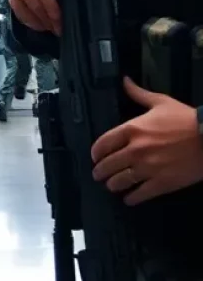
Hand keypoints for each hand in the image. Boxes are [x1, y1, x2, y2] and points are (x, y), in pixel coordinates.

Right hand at [8, 0, 60, 34]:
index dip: (50, 4)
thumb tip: (75, 3)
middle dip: (44, 16)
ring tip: (48, 29)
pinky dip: (25, 18)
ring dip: (34, 19)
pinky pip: (14, 6)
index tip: (59, 19)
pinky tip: (37, 25)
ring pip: (20, 3)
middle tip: (57, 29)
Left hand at [91, 78, 202, 205]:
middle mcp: (135, 150)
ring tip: (112, 186)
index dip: (96, 152)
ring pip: (121, 181)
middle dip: (100, 171)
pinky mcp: (163, 183)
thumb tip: (125, 81)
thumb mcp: (160, 102)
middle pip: (108, 164)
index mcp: (132, 129)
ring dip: (113, 185)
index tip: (95, 157)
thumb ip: (138, 94)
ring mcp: (148, 168)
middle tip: (98, 175)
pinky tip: (129, 199)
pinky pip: (141, 194)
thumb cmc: (186, 119)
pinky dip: (132, 198)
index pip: (103, 143)